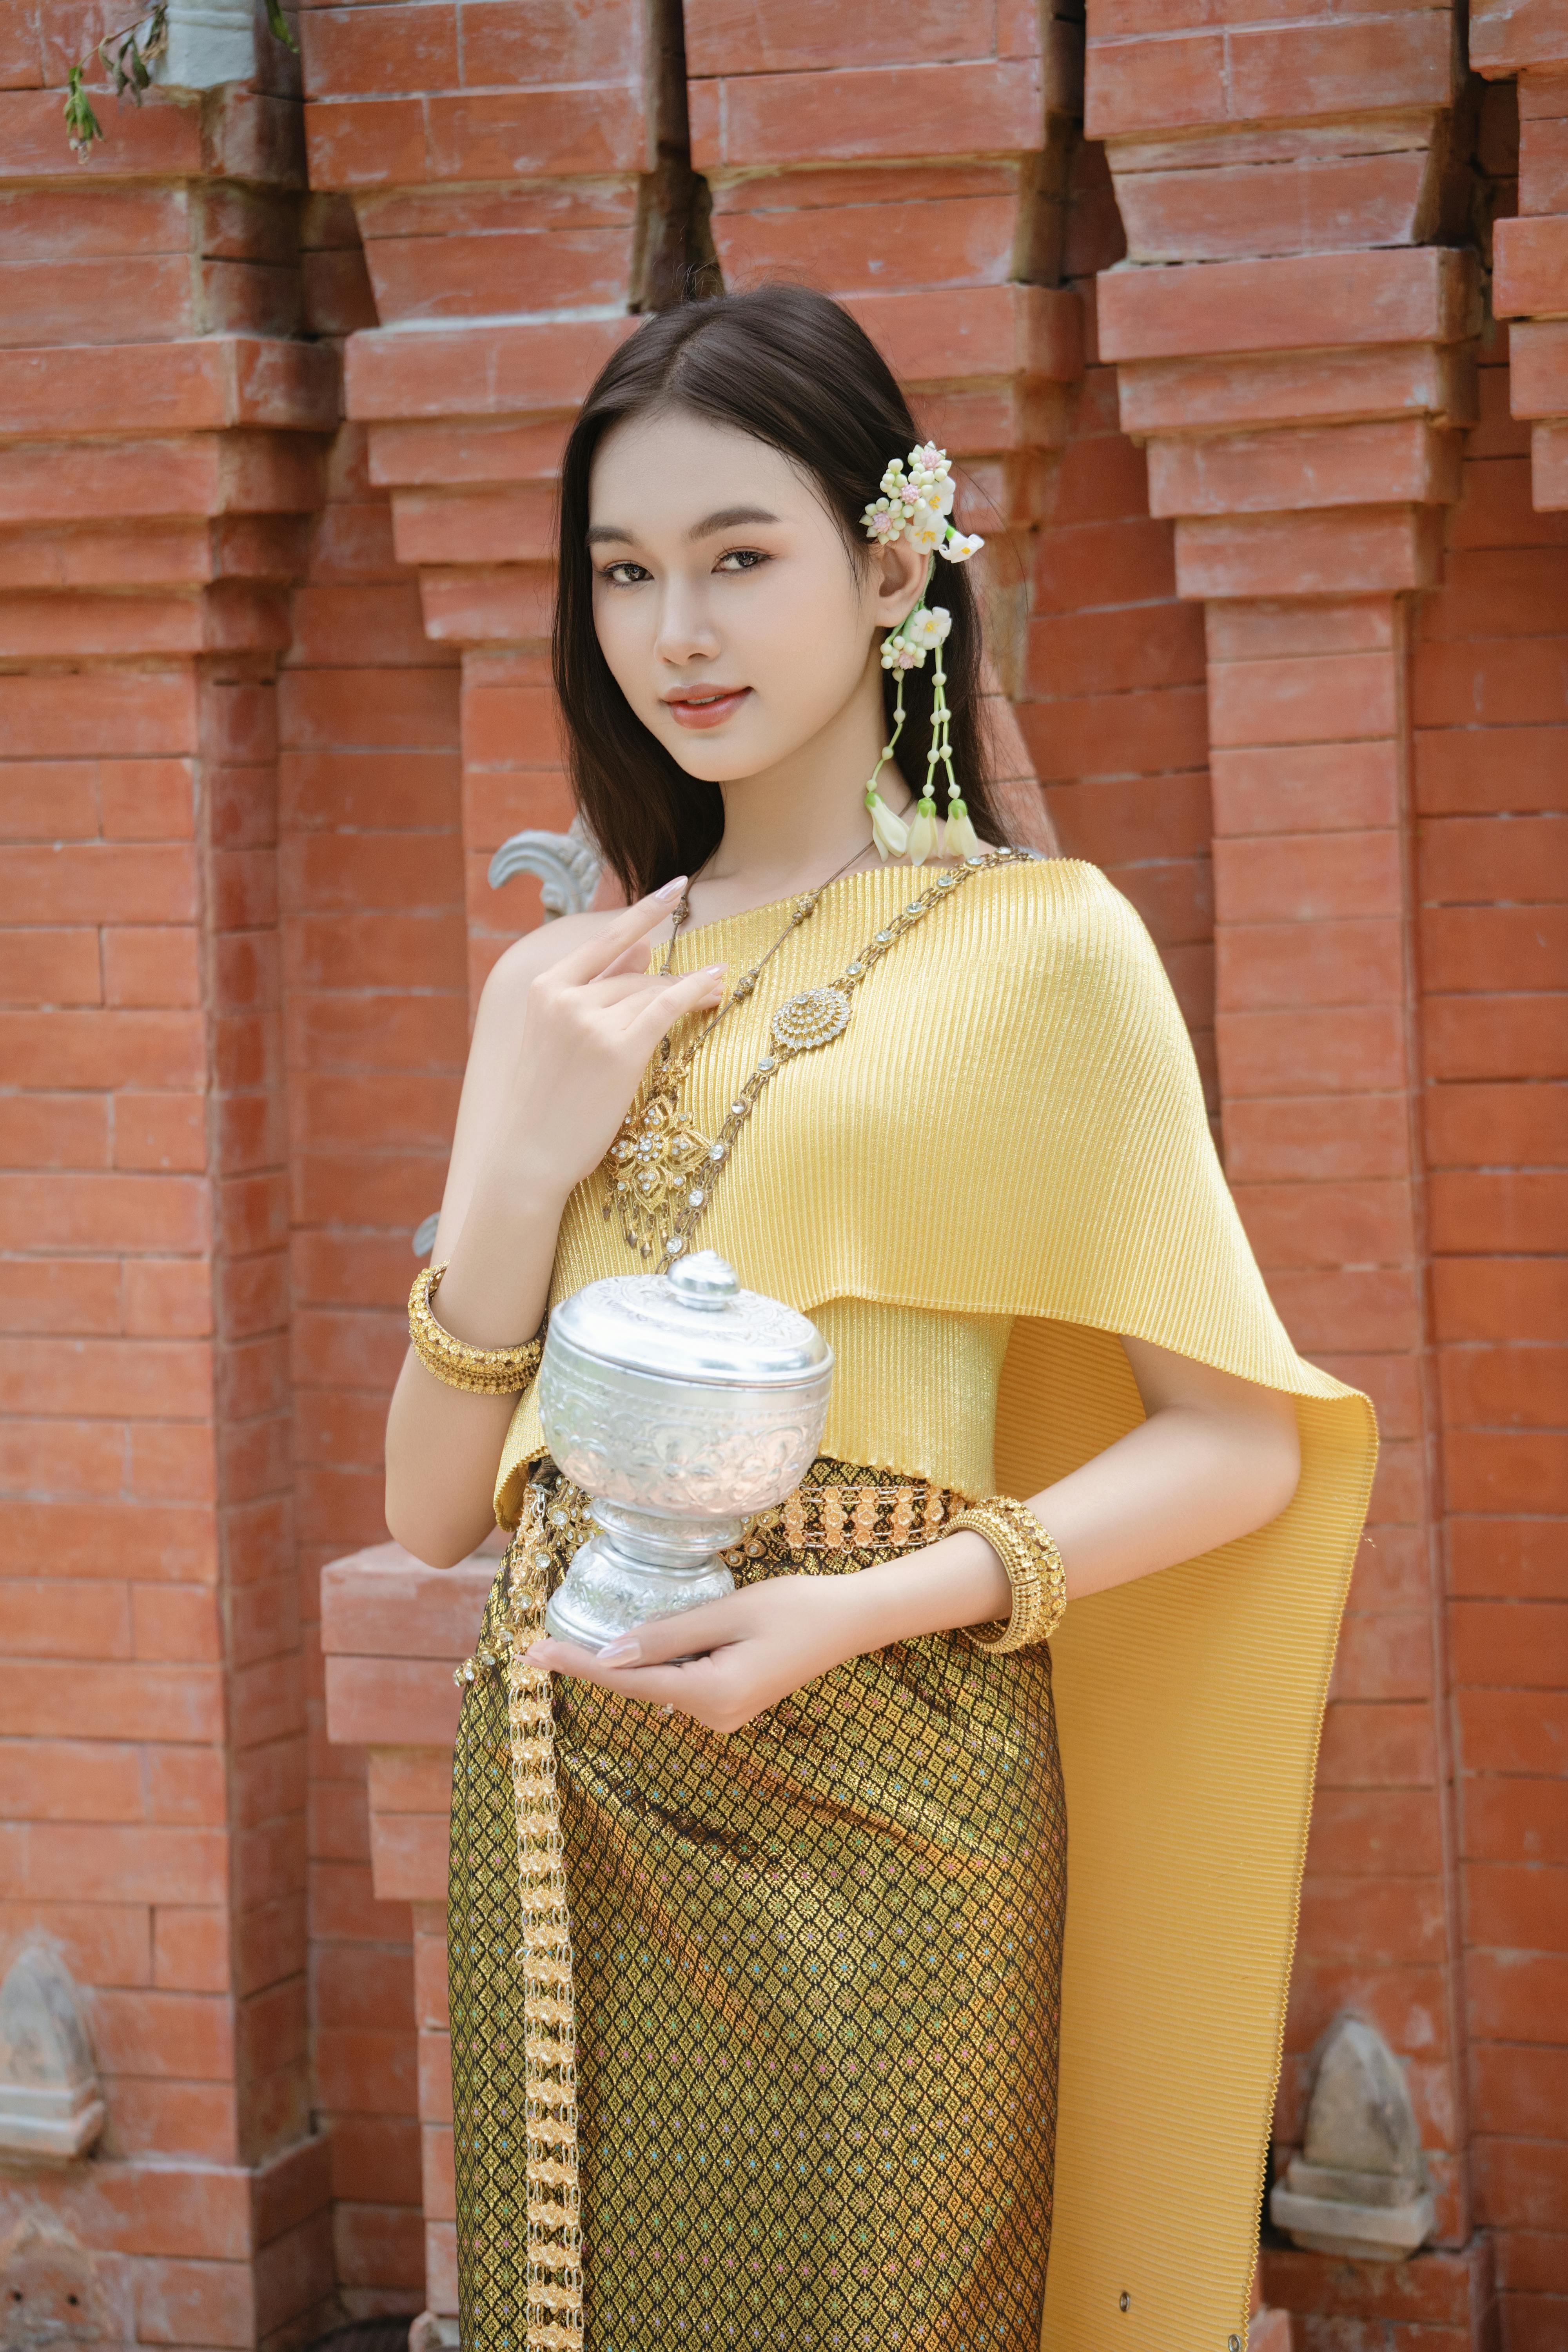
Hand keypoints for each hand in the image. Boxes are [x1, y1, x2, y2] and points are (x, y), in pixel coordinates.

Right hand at [494, 878, 727, 1201]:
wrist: (526, 1155)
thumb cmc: (544, 1102)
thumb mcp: (557, 1036)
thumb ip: (595, 989)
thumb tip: (641, 949)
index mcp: (545, 989)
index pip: (605, 940)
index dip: (645, 911)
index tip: (677, 887)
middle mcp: (565, 997)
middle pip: (636, 975)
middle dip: (675, 977)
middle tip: (716, 978)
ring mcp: (590, 1022)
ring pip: (651, 993)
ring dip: (690, 989)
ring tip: (719, 989)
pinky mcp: (617, 1051)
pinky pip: (666, 1008)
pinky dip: (694, 992)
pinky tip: (716, 983)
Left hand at [523, 1573, 875, 1736]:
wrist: (850, 1621)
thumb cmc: (796, 1607)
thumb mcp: (727, 1612)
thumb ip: (668, 1636)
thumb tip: (611, 1653)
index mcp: (711, 1695)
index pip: (627, 1681)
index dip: (577, 1665)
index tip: (530, 1653)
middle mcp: (714, 1716)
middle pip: (640, 1685)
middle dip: (597, 1662)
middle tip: (545, 1641)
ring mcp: (724, 1714)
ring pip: (660, 1683)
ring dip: (634, 1659)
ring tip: (607, 1635)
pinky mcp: (731, 1702)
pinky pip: (682, 1682)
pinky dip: (661, 1662)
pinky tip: (656, 1639)